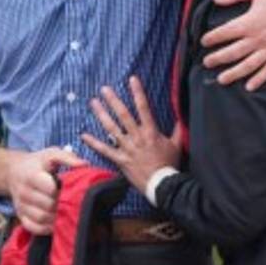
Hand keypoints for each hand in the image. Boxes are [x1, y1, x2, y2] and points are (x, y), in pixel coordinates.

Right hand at [6, 147, 83, 234]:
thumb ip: (67, 157)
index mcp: (32, 176)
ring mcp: (21, 206)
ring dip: (56, 218)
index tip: (71, 189)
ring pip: (41, 218)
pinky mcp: (20, 216)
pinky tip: (56, 222)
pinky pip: (33, 228)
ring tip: (66, 212)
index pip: (51, 189)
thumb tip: (84, 165)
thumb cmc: (37, 163)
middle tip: (73, 203)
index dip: (64, 191)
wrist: (13, 172)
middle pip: (48, 205)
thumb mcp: (51, 154)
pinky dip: (46, 228)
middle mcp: (24, 192)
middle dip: (62, 205)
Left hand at [81, 76, 180, 193]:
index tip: (132, 79)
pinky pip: (105, 150)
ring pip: (112, 129)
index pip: (144, 107)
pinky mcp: (121, 160)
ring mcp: (127, 148)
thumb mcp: (177, 145)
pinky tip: (84, 135)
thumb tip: (181, 117)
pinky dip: (94, 143)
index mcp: (151, 132)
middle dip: (114, 100)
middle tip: (104, 88)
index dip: (138, 92)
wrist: (162, 185)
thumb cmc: (170, 165)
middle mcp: (138, 137)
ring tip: (93, 103)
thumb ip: (177, 129)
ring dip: (102, 115)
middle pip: (124, 115)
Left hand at [201, 0, 265, 89]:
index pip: (225, 32)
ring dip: (233, 74)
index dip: (212, 38)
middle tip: (206, 63)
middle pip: (233, 52)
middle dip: (217, 59)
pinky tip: (249, 87)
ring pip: (248, 65)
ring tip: (221, 79)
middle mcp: (258, 38)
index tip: (203, 41)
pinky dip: (259, 80)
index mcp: (250, 21)